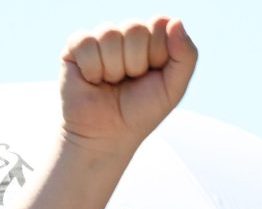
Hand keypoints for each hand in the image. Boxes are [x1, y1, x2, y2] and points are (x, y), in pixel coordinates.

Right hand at [60, 17, 197, 152]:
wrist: (107, 135)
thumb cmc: (141, 111)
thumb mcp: (174, 88)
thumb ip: (186, 56)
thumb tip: (175, 20)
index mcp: (153, 40)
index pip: (160, 24)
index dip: (158, 54)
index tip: (153, 75)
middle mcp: (127, 35)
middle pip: (135, 27)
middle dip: (136, 63)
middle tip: (130, 82)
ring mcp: (101, 39)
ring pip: (110, 34)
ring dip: (114, 68)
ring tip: (112, 83)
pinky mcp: (75, 46)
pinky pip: (86, 42)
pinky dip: (93, 69)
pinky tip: (93, 80)